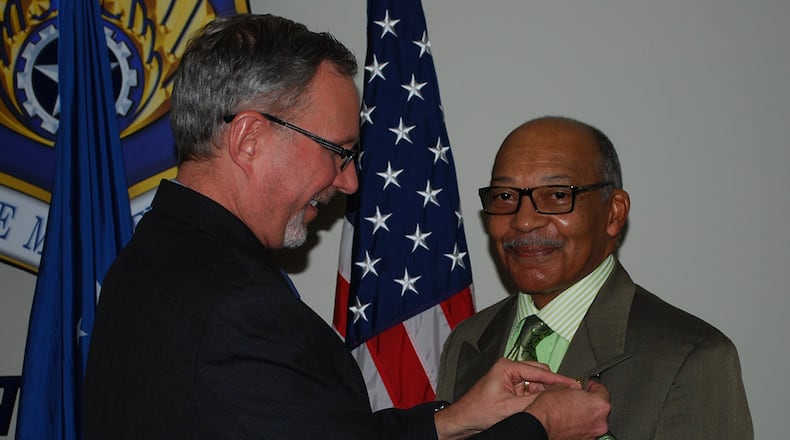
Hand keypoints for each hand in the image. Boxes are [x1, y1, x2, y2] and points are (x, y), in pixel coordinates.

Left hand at [434, 358, 580, 439]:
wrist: (464, 420)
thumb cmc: (478, 411)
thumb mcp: (511, 408)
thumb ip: (534, 401)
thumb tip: (555, 398)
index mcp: (508, 367)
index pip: (541, 371)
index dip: (560, 380)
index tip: (574, 385)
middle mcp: (509, 368)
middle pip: (541, 374)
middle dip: (553, 386)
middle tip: (567, 396)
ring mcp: (510, 378)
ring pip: (537, 382)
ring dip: (545, 393)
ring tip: (556, 403)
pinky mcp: (511, 387)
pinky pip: (530, 389)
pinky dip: (537, 397)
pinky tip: (543, 406)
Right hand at [525, 380, 610, 439]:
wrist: (540, 424)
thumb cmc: (550, 408)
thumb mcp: (561, 386)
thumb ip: (574, 387)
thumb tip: (574, 388)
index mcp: (599, 405)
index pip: (602, 390)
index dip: (593, 385)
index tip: (589, 385)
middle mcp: (600, 422)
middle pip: (599, 408)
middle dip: (588, 402)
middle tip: (577, 397)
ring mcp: (592, 434)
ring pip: (592, 420)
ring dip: (584, 414)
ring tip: (569, 409)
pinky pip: (584, 430)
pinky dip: (578, 425)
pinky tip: (567, 420)